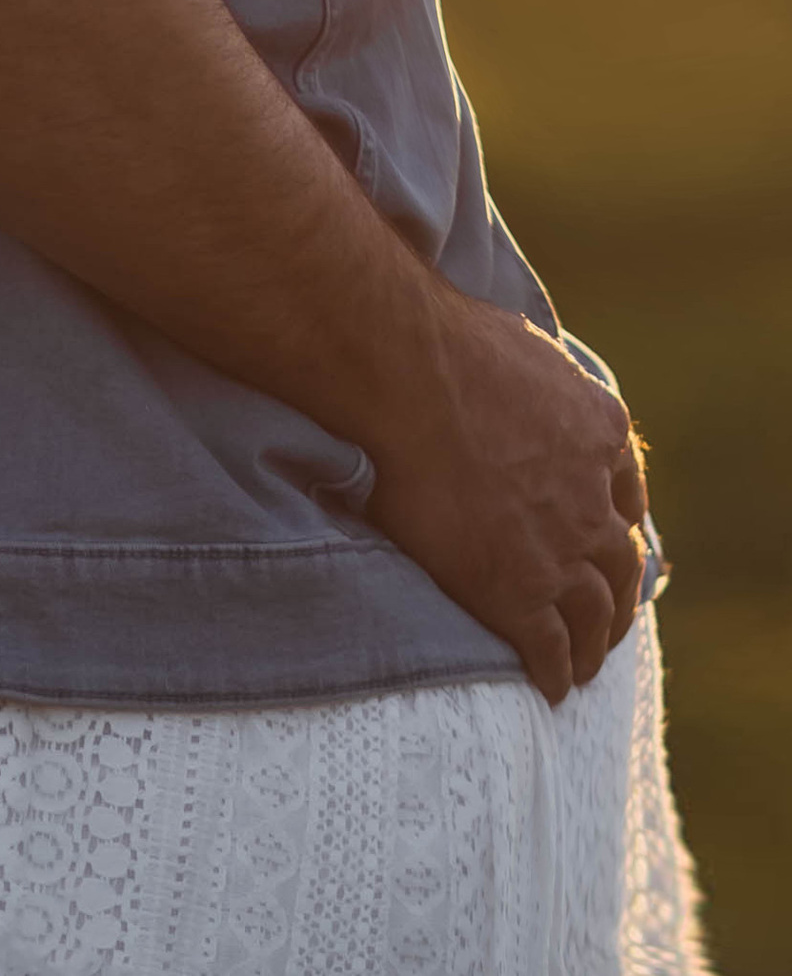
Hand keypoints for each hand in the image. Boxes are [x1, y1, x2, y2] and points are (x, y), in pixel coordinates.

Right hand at [361, 281, 649, 701]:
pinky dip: (555, 672)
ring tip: (582, 664)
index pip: (624, 496)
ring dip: (593, 645)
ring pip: (595, 616)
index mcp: (600, 432)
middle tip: (604, 619)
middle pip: (620, 565)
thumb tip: (512, 379)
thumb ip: (534, 379)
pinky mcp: (518, 594)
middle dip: (615, 597)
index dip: (614, 525)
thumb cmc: (439, 339)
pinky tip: (548, 687)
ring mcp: (561, 551)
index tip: (606, 543)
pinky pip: (549, 650)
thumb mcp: (519, 345)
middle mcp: (594, 499)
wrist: (401, 371)